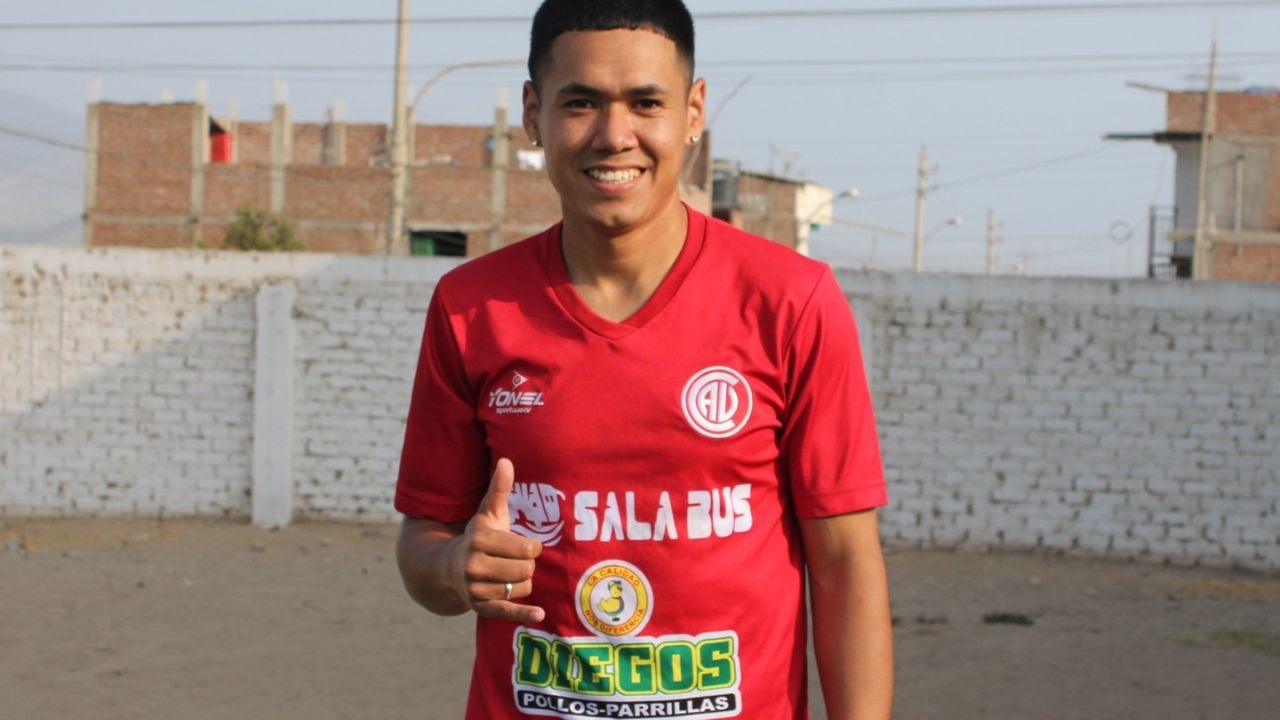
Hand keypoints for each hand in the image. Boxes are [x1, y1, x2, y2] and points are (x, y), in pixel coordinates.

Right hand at [450, 458, 544, 622]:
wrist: (447, 568)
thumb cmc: (478, 537)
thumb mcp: (487, 513)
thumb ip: (499, 489)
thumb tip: (506, 461)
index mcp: (479, 539)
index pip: (526, 548)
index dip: (532, 547)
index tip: (526, 544)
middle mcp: (474, 565)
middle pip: (526, 570)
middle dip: (527, 565)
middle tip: (516, 560)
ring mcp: (475, 588)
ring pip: (522, 589)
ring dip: (522, 583)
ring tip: (508, 574)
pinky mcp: (480, 607)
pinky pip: (507, 612)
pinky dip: (523, 614)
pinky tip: (539, 615)